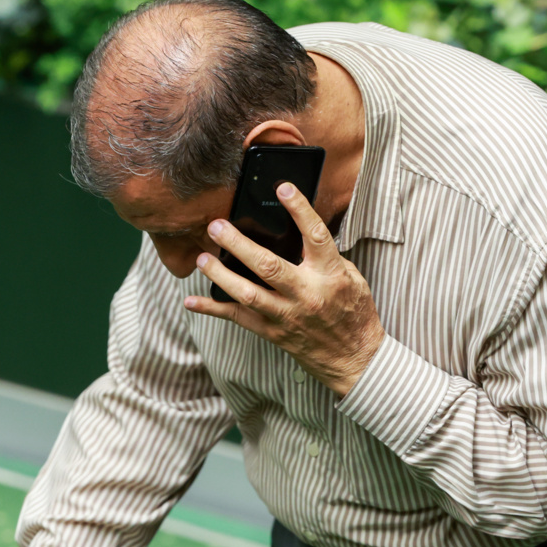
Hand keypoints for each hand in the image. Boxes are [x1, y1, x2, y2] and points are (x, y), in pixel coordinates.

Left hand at [185, 183, 385, 396]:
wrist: (354, 359)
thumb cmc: (354, 313)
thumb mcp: (351, 278)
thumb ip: (324, 256)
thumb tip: (298, 232)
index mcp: (330, 275)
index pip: (315, 237)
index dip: (300, 210)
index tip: (283, 188)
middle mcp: (307, 295)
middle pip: (268, 266)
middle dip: (239, 245)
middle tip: (217, 226)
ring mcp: (287, 316)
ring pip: (248, 294)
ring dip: (221, 275)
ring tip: (203, 258)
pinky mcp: (273, 333)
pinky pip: (238, 319)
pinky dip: (213, 309)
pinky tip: (191, 301)